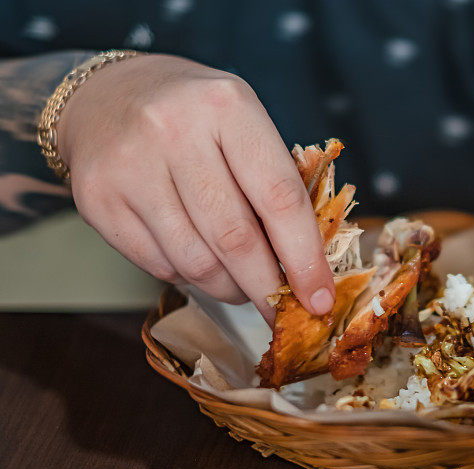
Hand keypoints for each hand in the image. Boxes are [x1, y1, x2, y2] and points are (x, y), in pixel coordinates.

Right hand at [57, 54, 333, 321]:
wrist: (106, 95)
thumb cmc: (195, 117)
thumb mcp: (244, 122)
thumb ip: (276, 181)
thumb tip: (308, 266)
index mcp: (227, 105)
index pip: (279, 197)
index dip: (305, 257)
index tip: (320, 298)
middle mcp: (173, 130)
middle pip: (236, 238)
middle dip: (267, 288)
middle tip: (283, 311)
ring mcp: (130, 166)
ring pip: (196, 262)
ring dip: (229, 288)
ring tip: (242, 285)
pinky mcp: (97, 200)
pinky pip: (160, 266)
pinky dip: (190, 277)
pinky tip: (200, 262)